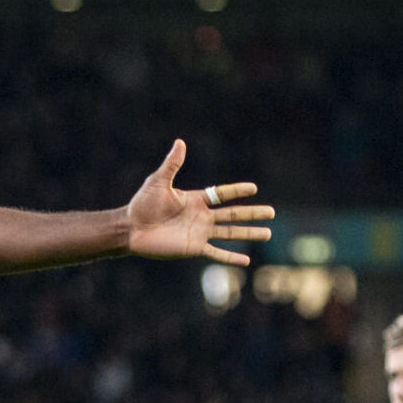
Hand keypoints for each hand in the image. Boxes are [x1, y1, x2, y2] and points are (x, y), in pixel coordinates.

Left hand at [125, 140, 274, 266]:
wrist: (131, 229)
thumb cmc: (142, 204)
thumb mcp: (158, 182)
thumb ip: (172, 165)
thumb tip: (180, 142)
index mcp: (195, 200)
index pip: (222, 194)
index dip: (237, 191)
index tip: (254, 188)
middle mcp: (201, 216)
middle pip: (233, 214)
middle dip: (252, 213)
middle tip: (272, 212)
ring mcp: (199, 233)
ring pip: (230, 233)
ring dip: (249, 233)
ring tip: (267, 233)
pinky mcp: (193, 248)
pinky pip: (216, 253)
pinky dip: (231, 256)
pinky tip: (246, 260)